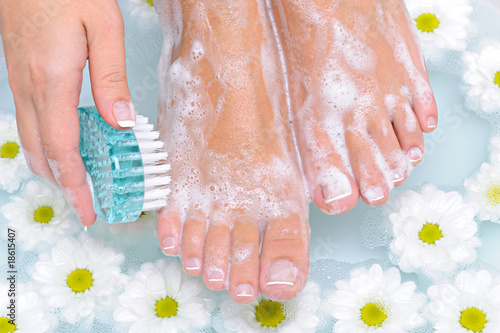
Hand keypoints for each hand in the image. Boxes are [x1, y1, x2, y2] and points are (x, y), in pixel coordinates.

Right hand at [0, 0, 134, 227]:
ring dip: (52, 168)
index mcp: (53, 79)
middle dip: (64, 185)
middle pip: (41, 153)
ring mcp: (19, 81)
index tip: (89, 209)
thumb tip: (122, 124)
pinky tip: (64, 149)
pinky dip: (45, 146)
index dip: (76, 184)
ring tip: (76, 184)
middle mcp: (30, 87)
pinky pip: (29, 122)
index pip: (63, 149)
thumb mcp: (104, 27)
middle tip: (85, 207)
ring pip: (30, 140)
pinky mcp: (20, 74)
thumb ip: (112, 78)